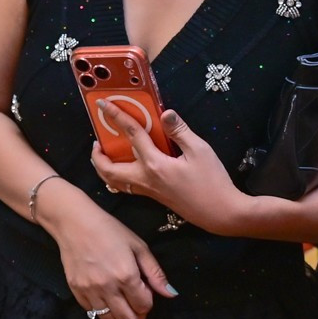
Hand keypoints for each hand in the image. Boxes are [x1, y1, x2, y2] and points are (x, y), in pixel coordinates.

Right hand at [41, 187, 174, 318]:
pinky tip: (104, 295)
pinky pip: (91, 311)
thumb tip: (170, 294)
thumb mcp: (138, 246)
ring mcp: (90, 290)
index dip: (148, 302)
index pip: (144, 306)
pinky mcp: (75, 290)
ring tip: (120, 302)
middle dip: (137, 315)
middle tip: (136, 304)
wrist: (74, 223)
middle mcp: (108, 287)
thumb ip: (155, 273)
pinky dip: (100, 308)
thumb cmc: (110, 230)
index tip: (145, 292)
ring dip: (118, 314)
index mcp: (127, 276)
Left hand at [91, 105, 245, 234]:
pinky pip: (126, 187)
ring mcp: (147, 190)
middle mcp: (145, 178)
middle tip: (97, 141)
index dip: (117, 116)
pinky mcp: (153, 197)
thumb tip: (165, 113)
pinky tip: (125, 168)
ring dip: (103, 168)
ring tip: (104, 154)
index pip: (131, 135)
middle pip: (108, 169)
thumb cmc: (213, 182)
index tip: (104, 104)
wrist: (220, 213)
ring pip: (114, 181)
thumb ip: (180, 131)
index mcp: (154, 164)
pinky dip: (117, 177)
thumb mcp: (200, 150)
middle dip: (97, 155)